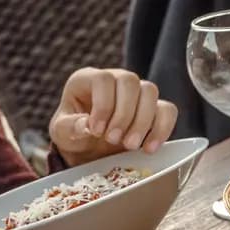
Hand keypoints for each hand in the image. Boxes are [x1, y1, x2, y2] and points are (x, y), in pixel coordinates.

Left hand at [49, 67, 176, 162]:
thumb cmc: (73, 135)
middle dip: (124, 114)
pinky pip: (168, 110)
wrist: (88, 150)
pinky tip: (149, 148)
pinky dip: (162, 129)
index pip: (103, 79)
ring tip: (130, 146)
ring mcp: (137, 92)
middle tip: (113, 140)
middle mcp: (115, 79)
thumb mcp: (61, 133)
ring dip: (143, 121)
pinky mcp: (154, 108)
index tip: (96, 130)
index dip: (103, 104)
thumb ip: (69, 127)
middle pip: (130, 81)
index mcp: (87, 79)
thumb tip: (86, 125)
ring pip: (150, 91)